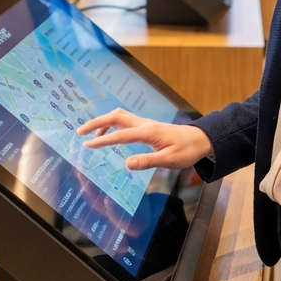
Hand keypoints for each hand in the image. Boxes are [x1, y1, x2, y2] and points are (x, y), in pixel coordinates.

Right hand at [77, 109, 212, 171]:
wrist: (200, 140)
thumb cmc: (186, 151)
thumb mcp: (169, 160)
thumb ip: (147, 161)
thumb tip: (126, 164)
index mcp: (147, 132)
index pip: (119, 135)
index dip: (101, 140)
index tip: (86, 145)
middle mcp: (144, 124)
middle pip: (115, 117)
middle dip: (96, 123)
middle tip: (80, 132)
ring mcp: (145, 123)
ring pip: (119, 116)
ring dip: (104, 122)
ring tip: (92, 136)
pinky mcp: (147, 126)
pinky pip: (125, 121)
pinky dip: (113, 124)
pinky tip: (111, 136)